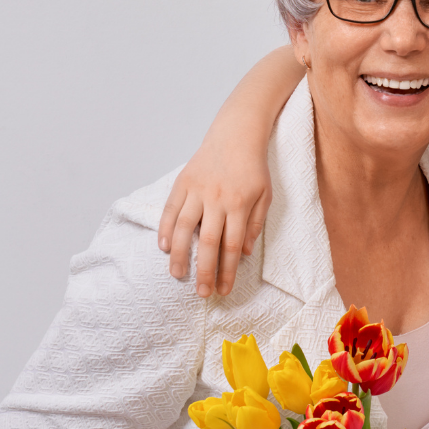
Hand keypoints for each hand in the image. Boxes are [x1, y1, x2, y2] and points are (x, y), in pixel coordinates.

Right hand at [160, 138, 271, 297]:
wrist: (236, 135)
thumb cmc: (253, 168)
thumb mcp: (265, 195)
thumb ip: (254, 224)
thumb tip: (243, 253)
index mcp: (239, 204)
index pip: (232, 246)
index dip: (227, 271)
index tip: (224, 289)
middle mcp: (216, 199)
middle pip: (207, 242)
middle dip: (204, 270)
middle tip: (202, 292)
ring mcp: (197, 190)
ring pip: (183, 228)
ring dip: (179, 254)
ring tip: (177, 274)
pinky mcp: (182, 182)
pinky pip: (170, 209)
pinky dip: (164, 228)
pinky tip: (163, 247)